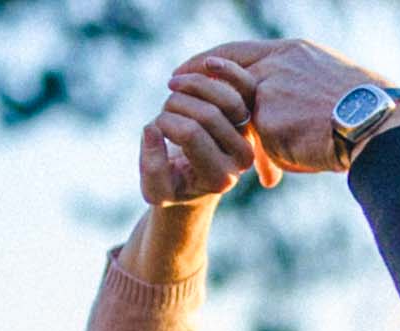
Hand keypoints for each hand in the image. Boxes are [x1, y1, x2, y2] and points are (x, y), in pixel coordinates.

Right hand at [139, 55, 270, 204]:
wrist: (192, 172)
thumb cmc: (171, 182)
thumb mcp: (154, 190)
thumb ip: (151, 169)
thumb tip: (153, 130)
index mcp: (221, 178)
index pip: (190, 134)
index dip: (165, 122)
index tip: (154, 126)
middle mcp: (242, 158)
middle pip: (208, 114)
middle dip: (176, 104)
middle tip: (163, 108)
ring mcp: (248, 134)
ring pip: (227, 97)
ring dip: (192, 84)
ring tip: (174, 90)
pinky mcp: (249, 113)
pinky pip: (239, 83)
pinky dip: (211, 70)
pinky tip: (189, 73)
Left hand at [189, 38, 396, 177]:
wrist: (374, 123)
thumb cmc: (365, 111)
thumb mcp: (330, 91)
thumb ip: (301, 94)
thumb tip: (297, 118)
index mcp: (292, 52)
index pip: (242, 51)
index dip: (216, 61)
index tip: (199, 67)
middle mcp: (276, 65)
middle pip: (224, 67)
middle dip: (194, 75)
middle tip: (173, 84)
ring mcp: (269, 90)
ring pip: (234, 105)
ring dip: (209, 114)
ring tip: (185, 123)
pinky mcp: (268, 119)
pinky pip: (254, 140)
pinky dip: (257, 157)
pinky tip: (261, 174)